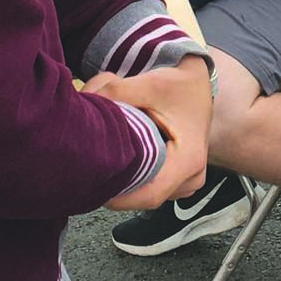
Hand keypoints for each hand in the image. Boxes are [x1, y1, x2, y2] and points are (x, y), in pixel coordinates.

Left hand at [85, 59, 212, 210]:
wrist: (198, 84)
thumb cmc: (180, 86)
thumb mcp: (149, 84)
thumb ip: (114, 92)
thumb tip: (83, 103)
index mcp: (189, 160)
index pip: (149, 195)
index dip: (118, 196)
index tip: (92, 184)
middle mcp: (192, 177)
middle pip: (144, 197)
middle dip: (116, 185)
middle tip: (92, 167)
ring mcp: (187, 182)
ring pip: (146, 195)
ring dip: (125, 182)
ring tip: (110, 158)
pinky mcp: (179, 181)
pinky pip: (151, 189)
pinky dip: (135, 177)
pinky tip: (123, 160)